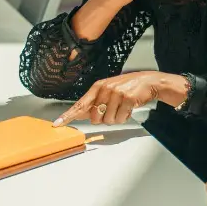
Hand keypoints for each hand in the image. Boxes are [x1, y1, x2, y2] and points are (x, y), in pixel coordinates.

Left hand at [54, 71, 179, 125]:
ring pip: (108, 120)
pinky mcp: (127, 99)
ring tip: (123, 108)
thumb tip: (80, 114)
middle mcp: (105, 89)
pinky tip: (129, 108)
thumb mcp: (109, 91)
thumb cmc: (128, 87)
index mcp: (98, 87)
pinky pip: (121, 118)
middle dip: (104, 118)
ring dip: (116, 118)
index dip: (68, 115)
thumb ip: (95, 102)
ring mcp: (116, 93)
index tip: (58, 123)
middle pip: (95, 117)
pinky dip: (125, 117)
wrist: (149, 82)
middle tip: (113, 110)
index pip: (80, 104)